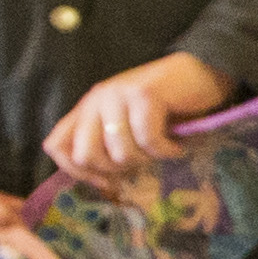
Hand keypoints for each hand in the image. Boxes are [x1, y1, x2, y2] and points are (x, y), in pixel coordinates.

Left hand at [45, 50, 233, 179]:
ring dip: (147, 159)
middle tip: (140, 160)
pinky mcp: (144, 95)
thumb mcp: (127, 127)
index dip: (78, 172)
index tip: (107, 181)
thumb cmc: (167, 107)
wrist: (201, 73)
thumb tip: (102, 185)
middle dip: (116, 168)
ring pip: (120, 153)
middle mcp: (96, 100)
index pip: (56, 147)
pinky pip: (148, 141)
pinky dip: (166, 150)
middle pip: (85, 156)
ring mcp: (118, 95)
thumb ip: (107, 146)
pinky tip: (176, 145)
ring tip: (161, 147)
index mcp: (87, 109)